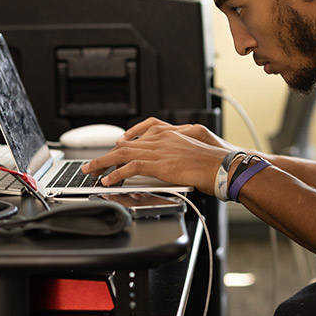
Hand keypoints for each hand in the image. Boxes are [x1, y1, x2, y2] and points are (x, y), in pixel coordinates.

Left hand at [83, 117, 247, 194]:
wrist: (224, 166)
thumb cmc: (213, 164)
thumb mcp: (191, 152)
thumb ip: (175, 155)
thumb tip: (166, 167)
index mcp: (169, 135)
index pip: (138, 138)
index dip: (121, 146)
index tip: (112, 152)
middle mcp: (161, 140)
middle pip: (126, 145)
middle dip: (106, 155)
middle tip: (92, 164)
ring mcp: (160, 151)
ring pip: (123, 154)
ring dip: (103, 163)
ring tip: (91, 171)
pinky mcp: (160, 164)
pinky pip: (131, 167)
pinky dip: (116, 174)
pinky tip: (108, 180)